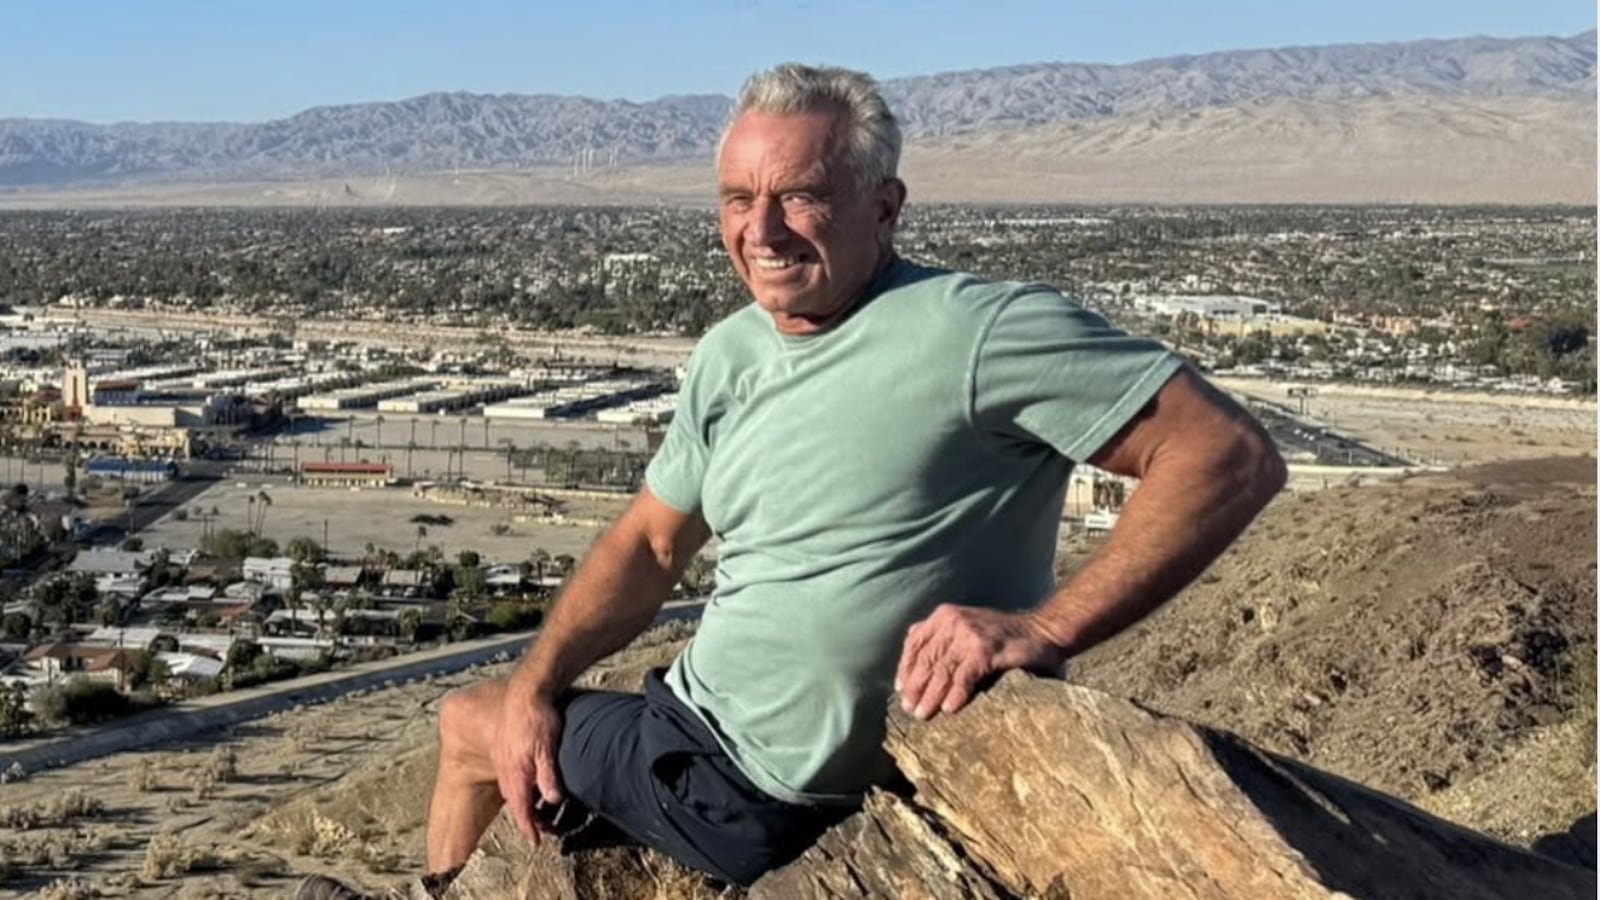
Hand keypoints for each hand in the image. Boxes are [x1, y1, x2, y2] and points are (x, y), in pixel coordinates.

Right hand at [491, 683, 565, 842]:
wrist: (525, 691)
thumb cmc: (538, 717)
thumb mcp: (547, 747)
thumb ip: (548, 775)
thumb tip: (552, 800)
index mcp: (516, 770)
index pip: (521, 806)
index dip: (528, 825)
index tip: (535, 840)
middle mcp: (506, 768)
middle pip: (516, 801)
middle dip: (529, 818)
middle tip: (544, 830)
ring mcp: (503, 758)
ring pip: (513, 789)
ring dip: (526, 803)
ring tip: (541, 812)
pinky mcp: (505, 749)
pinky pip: (510, 776)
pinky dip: (522, 787)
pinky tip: (531, 785)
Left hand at [895, 604, 1067, 720]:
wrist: (1042, 631)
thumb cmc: (1002, 635)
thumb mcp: (967, 626)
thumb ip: (942, 638)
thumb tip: (914, 667)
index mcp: (945, 616)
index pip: (916, 642)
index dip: (906, 668)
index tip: (900, 689)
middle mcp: (954, 621)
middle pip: (926, 659)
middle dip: (916, 687)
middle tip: (910, 709)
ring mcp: (970, 635)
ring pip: (942, 671)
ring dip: (931, 696)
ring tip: (924, 714)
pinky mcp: (986, 650)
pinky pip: (964, 676)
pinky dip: (955, 694)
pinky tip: (950, 709)